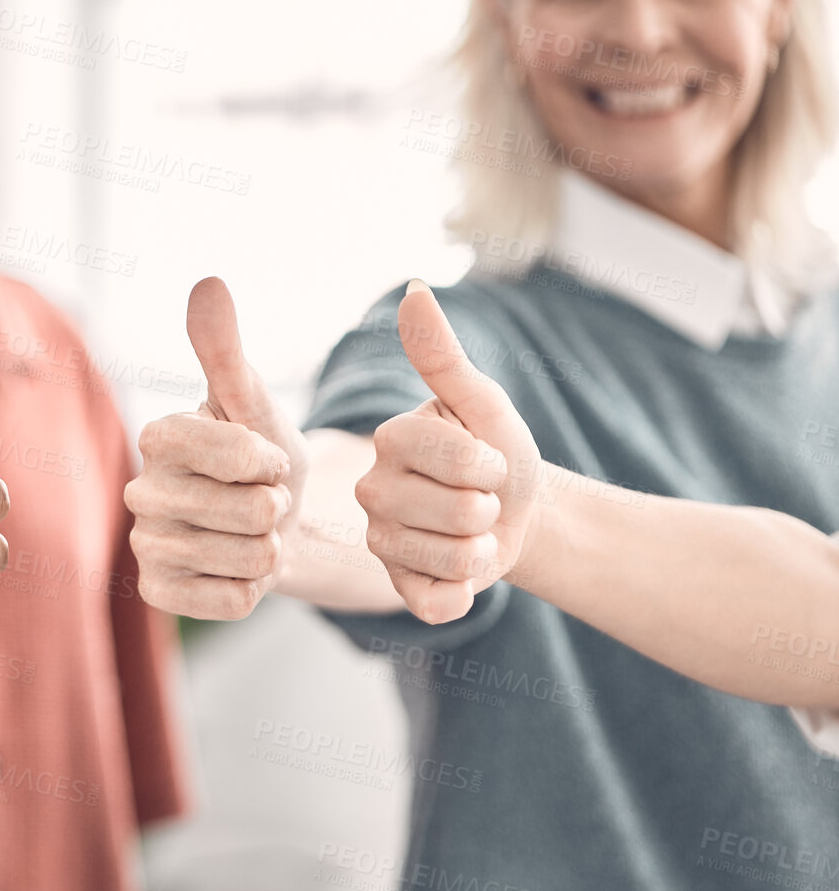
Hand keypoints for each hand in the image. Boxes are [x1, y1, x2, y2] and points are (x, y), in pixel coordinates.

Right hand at [125, 278, 303, 619]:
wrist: (270, 525)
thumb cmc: (263, 456)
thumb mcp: (254, 401)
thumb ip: (226, 349)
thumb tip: (208, 283)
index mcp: (158, 436)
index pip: (243, 455)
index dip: (274, 461)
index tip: (265, 459)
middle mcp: (138, 490)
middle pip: (252, 512)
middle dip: (276, 508)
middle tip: (261, 501)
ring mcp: (142, 545)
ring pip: (249, 556)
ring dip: (269, 548)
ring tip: (253, 534)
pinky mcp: (157, 593)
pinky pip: (235, 599)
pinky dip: (252, 587)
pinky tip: (237, 569)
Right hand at [355, 280, 541, 623]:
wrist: (521, 514)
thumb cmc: (501, 451)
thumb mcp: (482, 403)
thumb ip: (442, 355)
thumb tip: (414, 288)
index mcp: (389, 440)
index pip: (457, 461)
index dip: (492, 465)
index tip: (487, 459)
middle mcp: (370, 489)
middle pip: (459, 513)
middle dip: (491, 509)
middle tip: (481, 500)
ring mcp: (379, 542)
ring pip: (453, 558)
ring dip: (484, 549)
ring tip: (474, 534)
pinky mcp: (398, 587)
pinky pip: (438, 602)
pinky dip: (467, 593)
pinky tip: (461, 573)